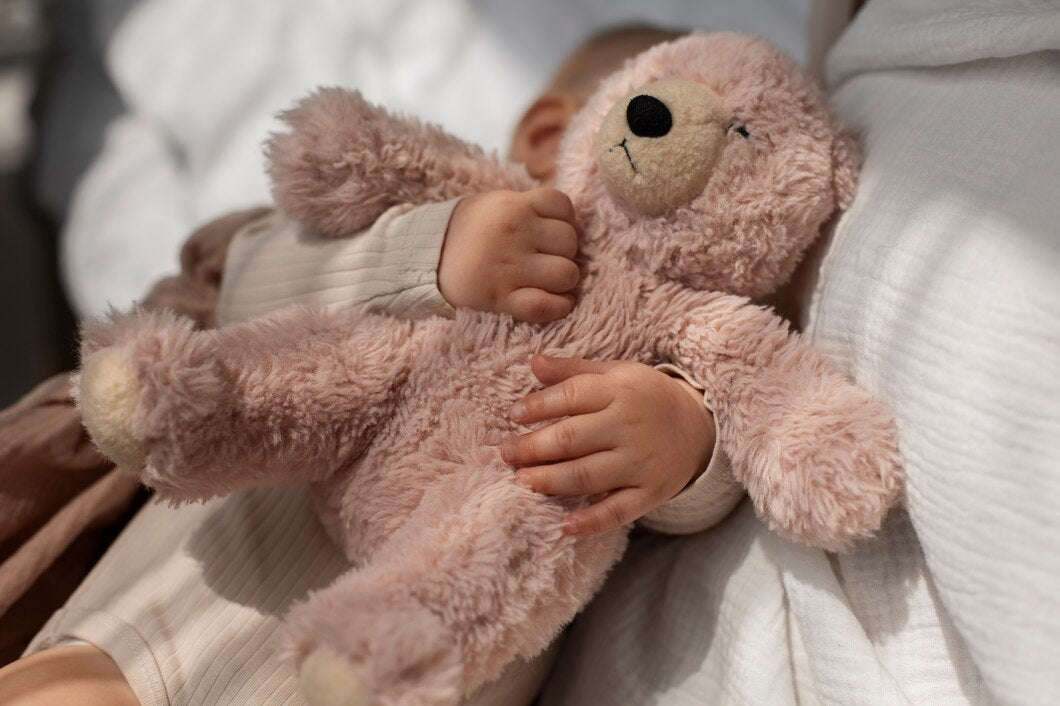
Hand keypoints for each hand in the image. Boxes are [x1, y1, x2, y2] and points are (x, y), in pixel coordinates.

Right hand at [437, 188, 579, 322]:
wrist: (425, 259)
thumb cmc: (470, 232)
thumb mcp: (496, 204)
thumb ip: (530, 207)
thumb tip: (571, 222)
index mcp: (513, 205)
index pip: (562, 205)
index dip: (564, 220)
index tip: (550, 233)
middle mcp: (512, 232)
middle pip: (569, 242)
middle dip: (564, 252)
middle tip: (547, 259)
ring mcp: (507, 267)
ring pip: (566, 274)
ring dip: (563, 281)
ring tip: (549, 281)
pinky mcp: (499, 298)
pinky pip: (546, 306)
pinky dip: (559, 307)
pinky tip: (556, 303)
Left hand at [501, 355, 715, 534]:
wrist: (698, 427)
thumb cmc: (645, 397)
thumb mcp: (616, 374)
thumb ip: (573, 371)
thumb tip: (533, 363)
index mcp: (619, 392)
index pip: (571, 397)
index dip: (537, 406)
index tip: (512, 415)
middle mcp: (629, 426)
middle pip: (572, 438)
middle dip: (533, 448)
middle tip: (506, 455)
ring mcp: (640, 462)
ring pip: (588, 476)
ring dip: (550, 481)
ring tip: (522, 481)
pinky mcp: (650, 493)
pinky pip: (618, 511)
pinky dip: (591, 521)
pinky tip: (564, 525)